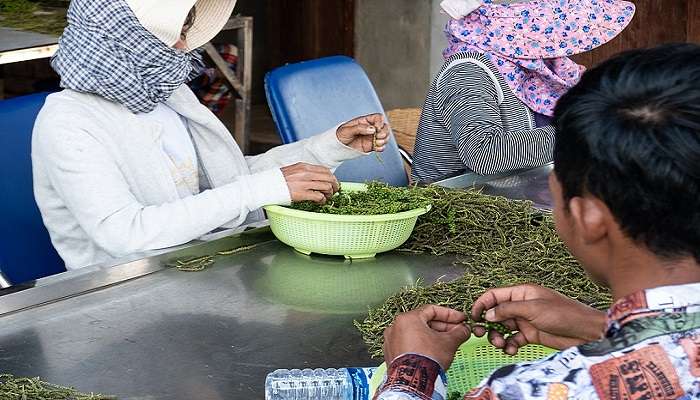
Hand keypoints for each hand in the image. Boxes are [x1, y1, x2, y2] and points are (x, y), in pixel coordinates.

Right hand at [280, 163, 338, 202]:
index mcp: (304, 167)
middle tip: (335, 191)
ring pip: (326, 186)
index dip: (332, 177)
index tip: (333, 182)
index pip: (324, 170)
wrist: (266, 186)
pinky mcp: (302, 193)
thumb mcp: (292, 170)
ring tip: (327, 197)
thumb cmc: (278, 180)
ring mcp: (304, 183)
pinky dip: (322, 200)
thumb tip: (315, 177)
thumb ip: (304, 172)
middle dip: (334, 185)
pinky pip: (319, 196)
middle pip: (328, 178)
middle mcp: (306, 173)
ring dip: (329, 193)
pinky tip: (321, 202)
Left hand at [336, 114, 389, 152]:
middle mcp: (370, 128)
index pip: (378, 117)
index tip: (377, 128)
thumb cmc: (340, 135)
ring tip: (377, 143)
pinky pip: (381, 146)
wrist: (337, 147)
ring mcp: (372, 137)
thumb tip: (372, 129)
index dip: (380, 122)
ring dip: (384, 140)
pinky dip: (382, 147)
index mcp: (365, 121)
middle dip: (384, 132)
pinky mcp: (371, 146)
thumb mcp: (348, 130)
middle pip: (384, 127)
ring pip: (385, 137)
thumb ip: (360, 128)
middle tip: (378, 136)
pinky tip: (376, 148)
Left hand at [383, 305, 469, 369]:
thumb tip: (464, 330)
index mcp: (408, 318)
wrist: (413, 381)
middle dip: (442, 327)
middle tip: (456, 331)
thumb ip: (459, 332)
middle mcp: (395, 327)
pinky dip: (421, 345)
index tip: (460, 319)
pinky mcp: (391, 354)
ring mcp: (391, 341)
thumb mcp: (449, 342)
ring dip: (432, 336)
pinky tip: (432, 352)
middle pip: (423, 322)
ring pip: (416, 334)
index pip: (432, 310)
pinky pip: (408, 344)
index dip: (450, 314)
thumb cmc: (427, 358)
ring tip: (446, 343)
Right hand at [471, 284, 605, 354]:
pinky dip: (509, 345)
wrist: (584, 332)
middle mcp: (521, 305)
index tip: (474, 316)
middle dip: (488, 323)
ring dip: (497, 337)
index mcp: (521, 292)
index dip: (482, 304)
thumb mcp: (533, 309)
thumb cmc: (564, 314)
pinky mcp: (531, 334)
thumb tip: (489, 313)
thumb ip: (508, 310)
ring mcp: (525, 320)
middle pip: (496, 313)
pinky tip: (511, 349)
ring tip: (500, 344)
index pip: (494, 295)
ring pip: (502, 328)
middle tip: (482, 334)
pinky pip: (513, 339)